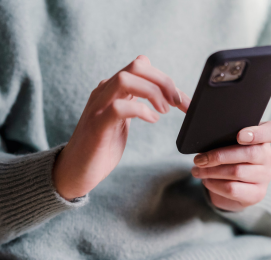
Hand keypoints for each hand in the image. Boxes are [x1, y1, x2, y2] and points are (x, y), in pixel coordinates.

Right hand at [53, 55, 189, 199]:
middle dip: (163, 81)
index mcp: (113, 90)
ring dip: (153, 92)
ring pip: (126, 79)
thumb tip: (160, 95)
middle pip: (137, 66)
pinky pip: (119, 107)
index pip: (141, 67)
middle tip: (177, 103)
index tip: (182, 100)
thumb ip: (135, 103)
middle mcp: (105, 92)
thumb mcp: (122, 120)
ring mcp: (99, 107)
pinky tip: (152, 120)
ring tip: (164, 111)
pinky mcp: (97, 126)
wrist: (76, 170)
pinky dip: (141, 110)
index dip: (165, 79)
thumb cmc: (102, 146)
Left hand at [191, 121, 270, 211]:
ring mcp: (264, 177)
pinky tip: (206, 180)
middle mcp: (267, 157)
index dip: (258, 132)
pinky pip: (233, 188)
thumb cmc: (226, 160)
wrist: (234, 189)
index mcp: (262, 139)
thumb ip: (213, 128)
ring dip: (210, 171)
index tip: (240, 135)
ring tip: (196, 169)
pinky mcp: (256, 194)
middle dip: (218, 155)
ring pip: (237, 171)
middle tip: (198, 159)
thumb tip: (185, 106)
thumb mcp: (223, 143)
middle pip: (248, 153)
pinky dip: (214, 184)